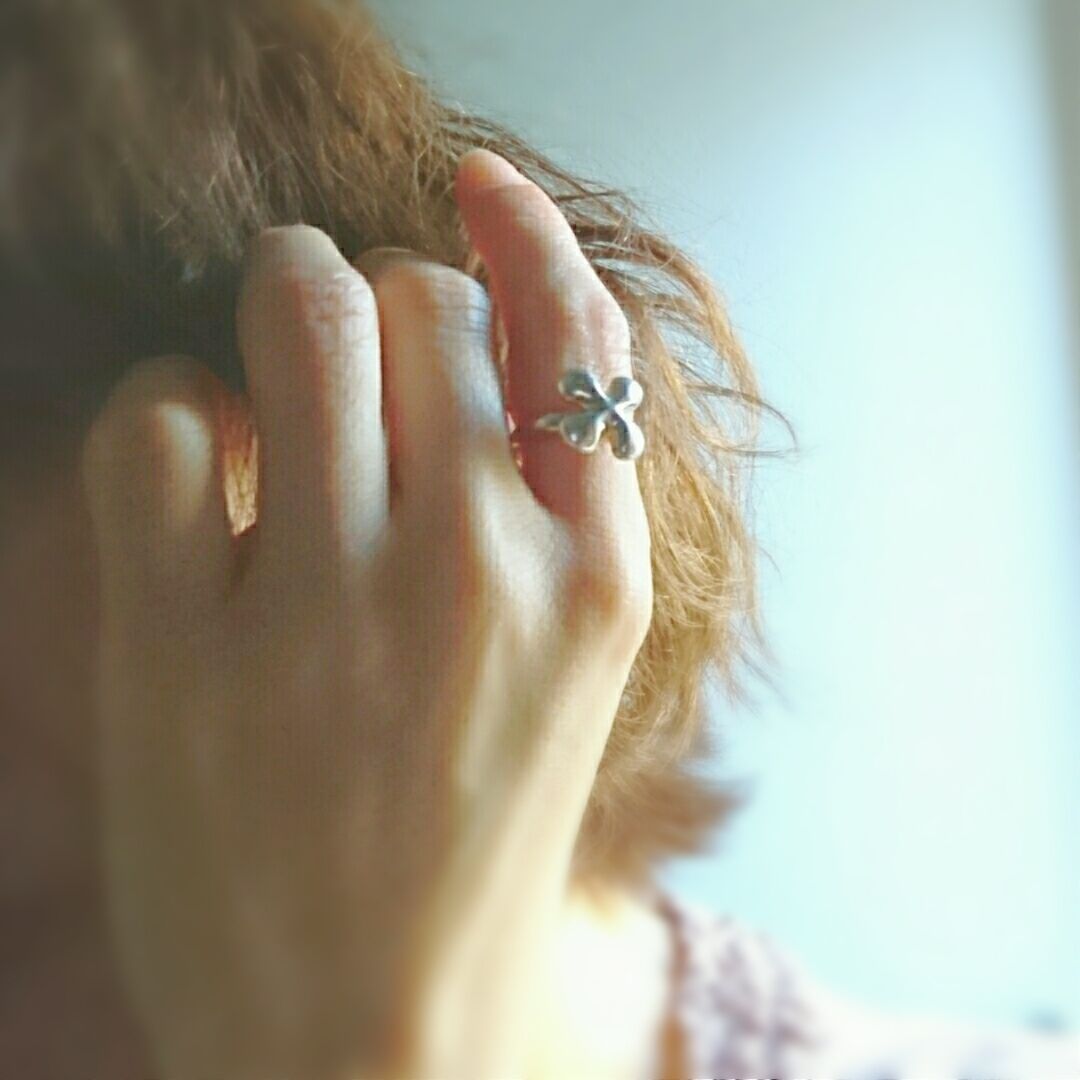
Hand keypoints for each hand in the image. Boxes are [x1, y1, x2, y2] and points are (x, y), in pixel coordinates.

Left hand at [80, 149, 652, 1077]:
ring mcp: (334, 610)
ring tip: (269, 364)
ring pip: (304, 309)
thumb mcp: (568, 665)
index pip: (577, 334)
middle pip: (423, 298)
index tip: (476, 185)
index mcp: (593, 580)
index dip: (522, 232)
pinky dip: (171, 415)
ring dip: (277, 299)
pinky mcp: (185, 652)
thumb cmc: (473, 833)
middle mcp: (482, 573)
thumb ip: (550, 501)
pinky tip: (192, 489)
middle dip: (377, 290)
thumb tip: (461, 328)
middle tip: (347, 335)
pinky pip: (164, 418)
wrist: (374, 1029)